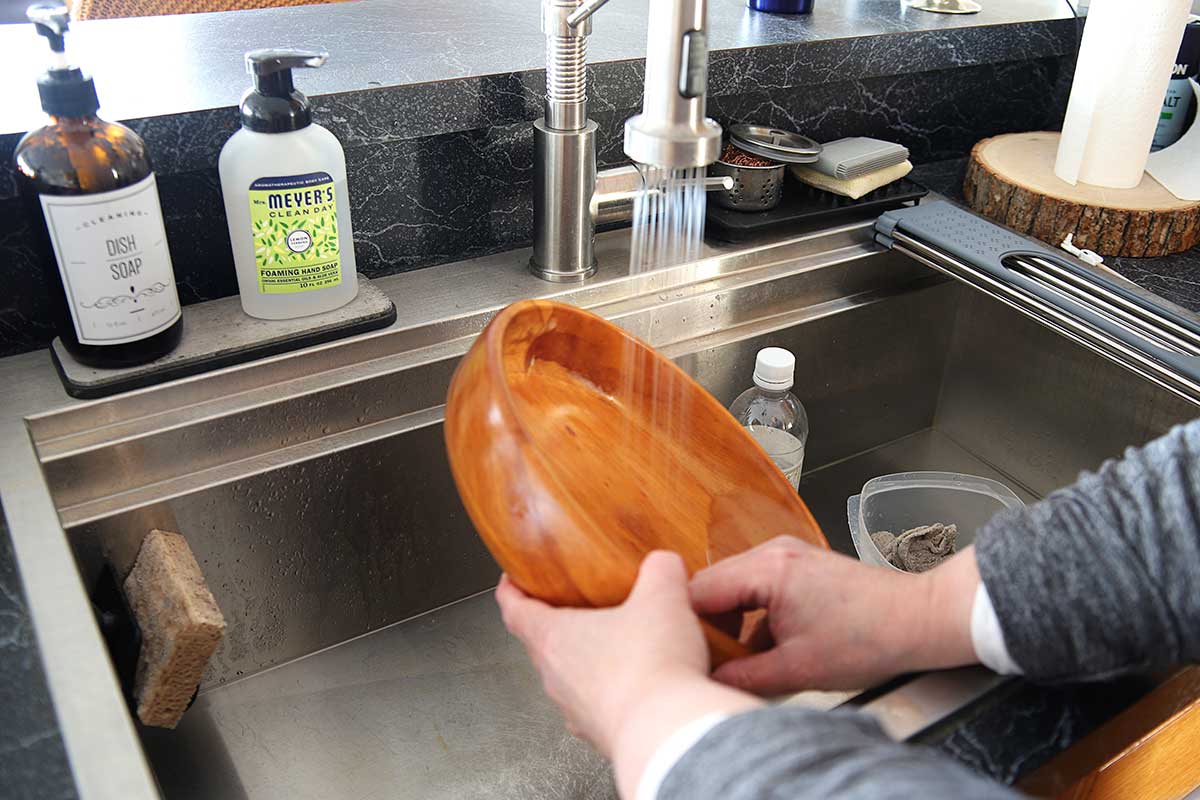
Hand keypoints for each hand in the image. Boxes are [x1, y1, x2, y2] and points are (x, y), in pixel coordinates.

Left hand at [497, 551, 760, 797]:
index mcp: (554, 638)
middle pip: (541, 644)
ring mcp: (576, 711)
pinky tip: (641, 685)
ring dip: (586, 661)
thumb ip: (660, 569)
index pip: (515, 610)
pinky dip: (612, 693)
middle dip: (555, 624)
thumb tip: (663, 563)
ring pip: (570, 679)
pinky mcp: (602, 735)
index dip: (510, 591)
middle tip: (572, 607)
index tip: (510, 580)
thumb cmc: (651, 667)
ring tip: (616, 645)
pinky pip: (599, 707)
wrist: (669, 735)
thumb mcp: (663, 596)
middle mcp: (556, 677)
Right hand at [690, 537, 980, 695]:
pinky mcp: (800, 566)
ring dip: (731, 620)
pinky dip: (753, 615)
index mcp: (768, 570)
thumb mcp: (798, 669)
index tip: (682, 652)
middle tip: (707, 660)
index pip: (699, 590)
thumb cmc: (870, 638)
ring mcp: (787, 555)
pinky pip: (758, 586)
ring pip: (735, 586)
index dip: (684, 624)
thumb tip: (710, 684)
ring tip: (737, 658)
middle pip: (713, 584)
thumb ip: (745, 676)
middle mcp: (773, 552)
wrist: (919, 620)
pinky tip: (764, 647)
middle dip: (706, 623)